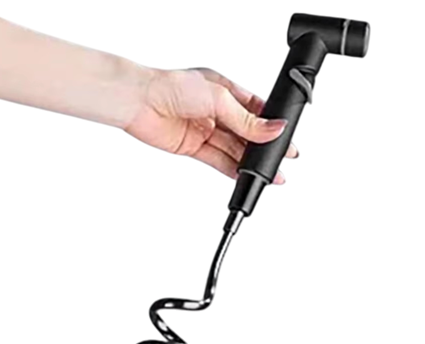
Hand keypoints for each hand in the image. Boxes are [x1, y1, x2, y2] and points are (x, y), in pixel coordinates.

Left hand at [125, 67, 297, 182]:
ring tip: (268, 173)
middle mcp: (215, 109)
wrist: (139, 102)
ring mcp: (203, 129)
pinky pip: (216, 160)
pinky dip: (230, 169)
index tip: (285, 137)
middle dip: (264, 147)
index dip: (271, 124)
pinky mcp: (191, 147)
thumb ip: (246, 120)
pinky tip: (243, 175)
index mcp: (225, 89)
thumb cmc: (172, 87)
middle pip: (246, 132)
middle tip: (283, 159)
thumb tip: (273, 128)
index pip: (255, 109)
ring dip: (249, 162)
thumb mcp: (218, 99)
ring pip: (232, 148)